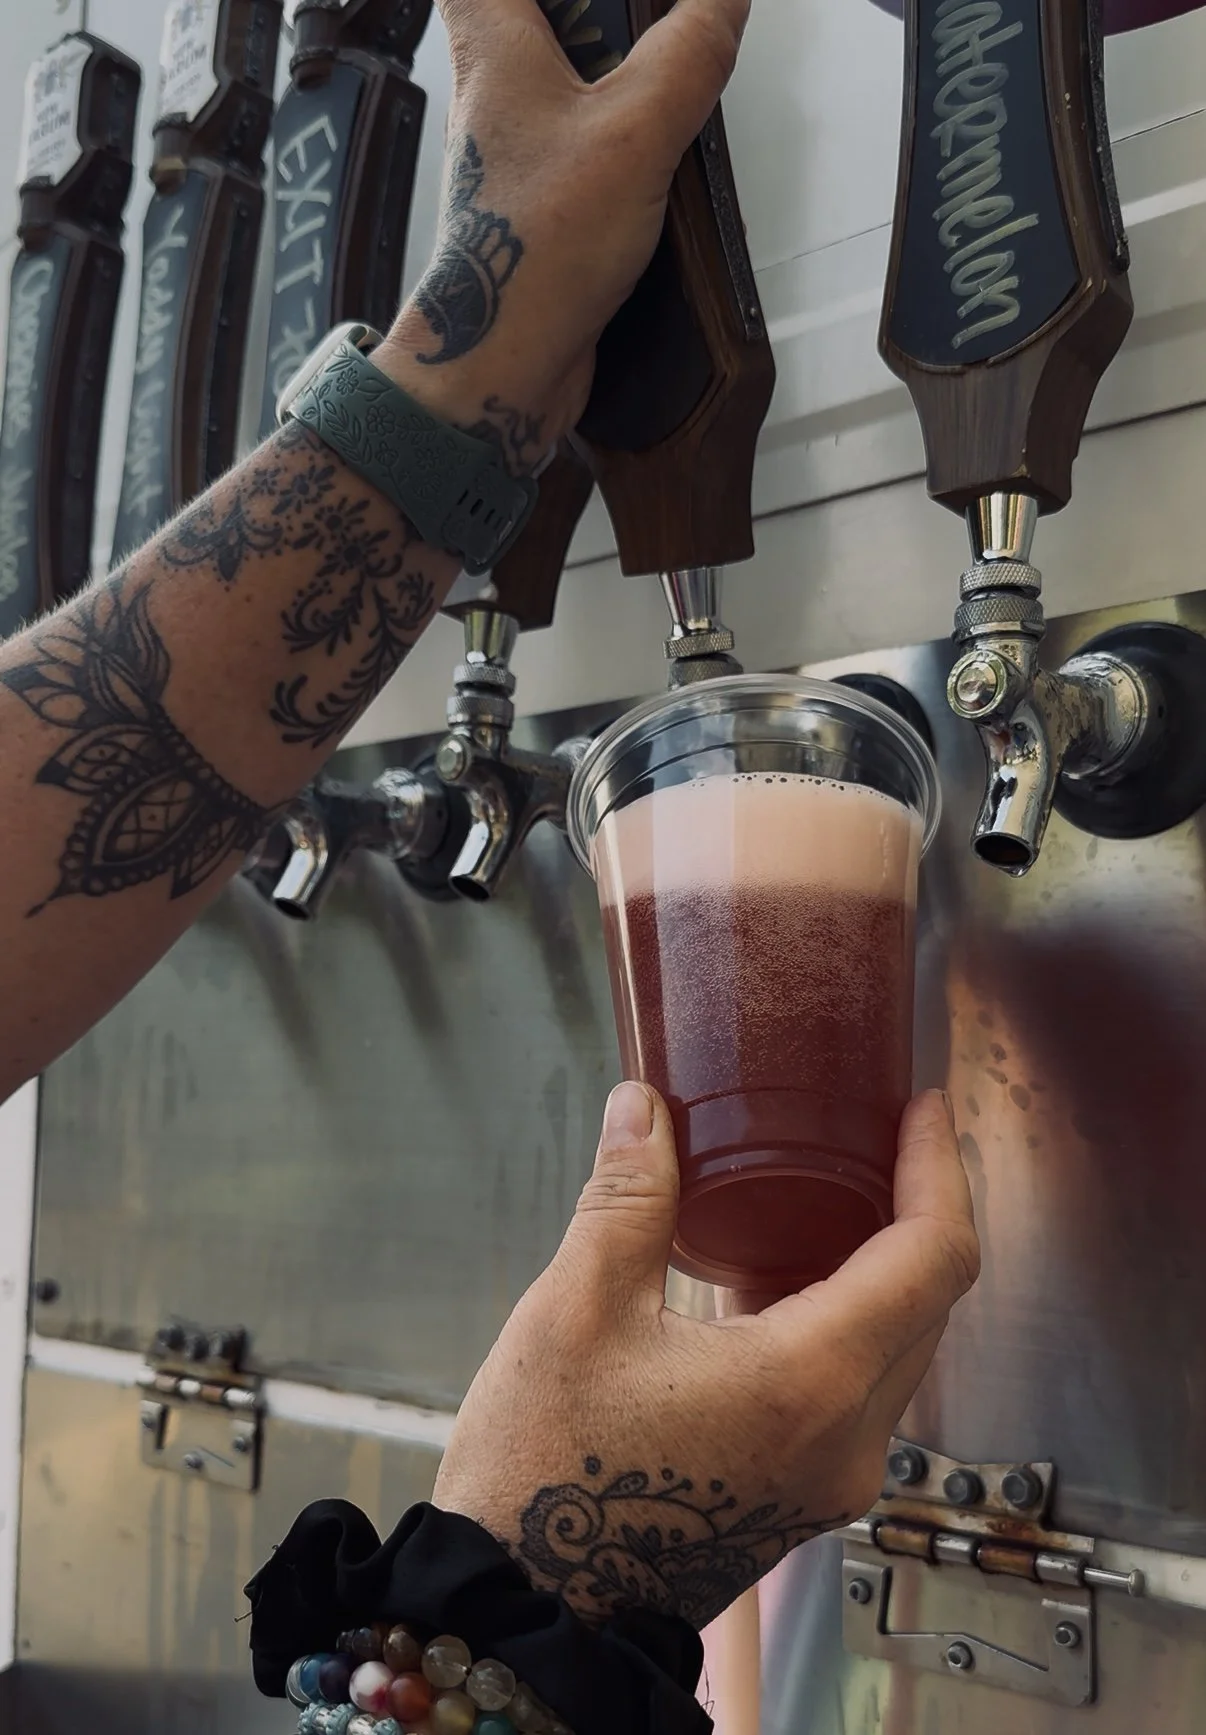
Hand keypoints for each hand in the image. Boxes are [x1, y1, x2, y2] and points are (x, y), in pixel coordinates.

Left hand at [376, 0, 749, 458]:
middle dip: (592, 19)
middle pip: (526, 15)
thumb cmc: (534, 251)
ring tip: (669, 87)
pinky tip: (659, 163)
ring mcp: (510, 155)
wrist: (507, 361)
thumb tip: (723, 2)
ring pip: (558, 84)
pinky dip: (618, 148)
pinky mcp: (534, 206)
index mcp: (491, 47)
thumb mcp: (637, 131)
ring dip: (612, 83)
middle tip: (651, 25)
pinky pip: (576, 153)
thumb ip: (689, 55)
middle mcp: (489, 96)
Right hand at [434, 1084, 979, 1630]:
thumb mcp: (576, 1310)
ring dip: (879, 1265)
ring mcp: (828, 1480)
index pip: (931, 1259)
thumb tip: (643, 1107)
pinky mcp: (798, 1498)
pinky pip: (856, 1390)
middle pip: (928, 1302)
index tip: (922, 1107)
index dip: (939, 1170)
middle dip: (918, 1206)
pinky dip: (842, 1318)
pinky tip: (778, 1274)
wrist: (520, 1616)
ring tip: (830, 1186)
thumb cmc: (543, 1472)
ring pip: (896, 1348)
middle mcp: (843, 1439)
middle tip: (883, 1132)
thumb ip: (627, 1197)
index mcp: (808, 1382)